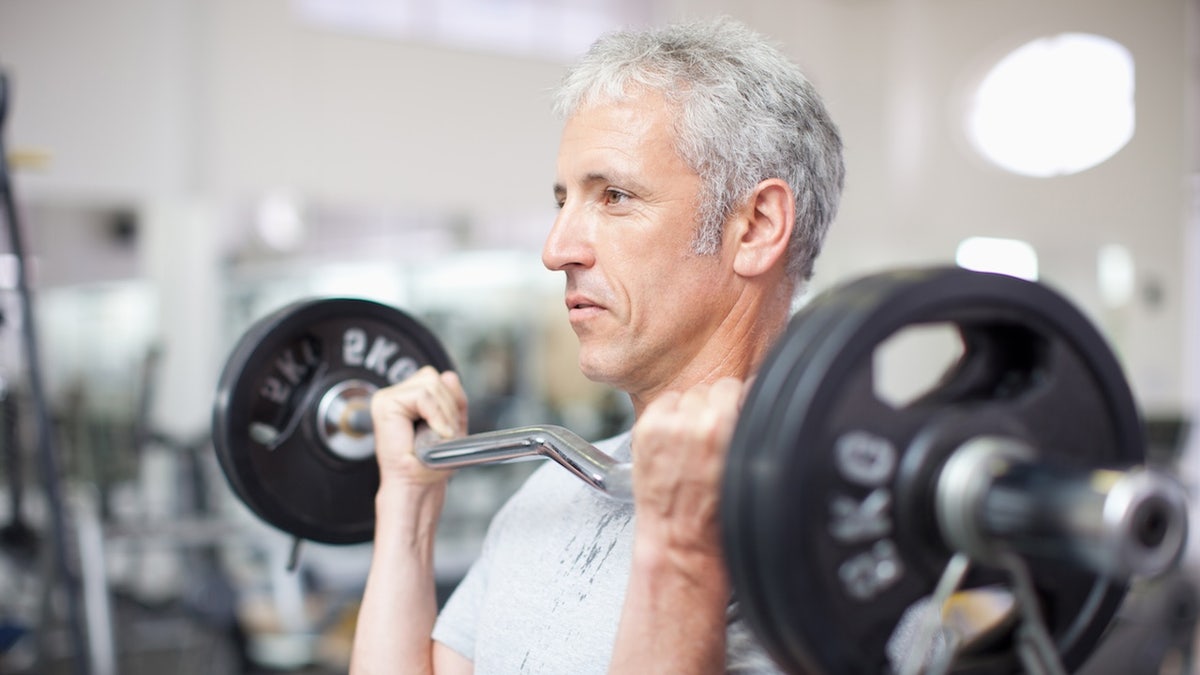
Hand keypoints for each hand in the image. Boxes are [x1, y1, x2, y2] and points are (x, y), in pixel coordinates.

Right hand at [370, 366, 467, 487]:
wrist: (416, 485)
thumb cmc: (429, 463)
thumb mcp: (452, 423)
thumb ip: (452, 397)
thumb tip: (449, 376)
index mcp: (411, 399)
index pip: (441, 380)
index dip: (453, 401)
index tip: (450, 429)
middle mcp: (397, 395)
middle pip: (436, 378)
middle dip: (449, 406)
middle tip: (444, 433)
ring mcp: (388, 397)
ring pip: (431, 383)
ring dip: (443, 412)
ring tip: (438, 434)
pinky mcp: (384, 403)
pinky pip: (422, 394)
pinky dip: (436, 413)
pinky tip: (435, 432)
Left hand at [629, 377, 744, 557]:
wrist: (680, 541)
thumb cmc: (717, 516)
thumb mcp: (748, 466)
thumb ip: (749, 429)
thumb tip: (751, 401)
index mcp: (726, 428)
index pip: (738, 386)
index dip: (738, 404)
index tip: (737, 416)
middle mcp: (695, 423)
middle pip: (712, 388)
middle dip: (715, 408)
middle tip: (714, 435)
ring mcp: (666, 426)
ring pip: (687, 394)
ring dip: (691, 411)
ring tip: (693, 440)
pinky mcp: (645, 430)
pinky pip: (663, 403)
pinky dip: (668, 416)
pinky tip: (674, 440)